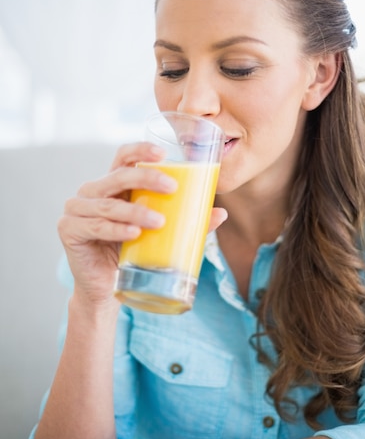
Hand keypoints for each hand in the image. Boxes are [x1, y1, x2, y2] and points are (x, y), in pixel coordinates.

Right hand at [58, 142, 226, 307]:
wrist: (106, 288)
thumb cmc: (132, 254)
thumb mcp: (158, 232)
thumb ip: (186, 221)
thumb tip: (221, 214)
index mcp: (112, 185)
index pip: (122, 157)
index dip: (140, 150)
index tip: (163, 154)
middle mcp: (91, 191)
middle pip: (119, 176)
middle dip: (147, 178)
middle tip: (172, 188)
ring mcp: (77, 209)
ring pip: (109, 205)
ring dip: (136, 211)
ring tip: (159, 222)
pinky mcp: (69, 230)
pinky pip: (95, 226)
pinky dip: (116, 230)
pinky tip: (133, 233)